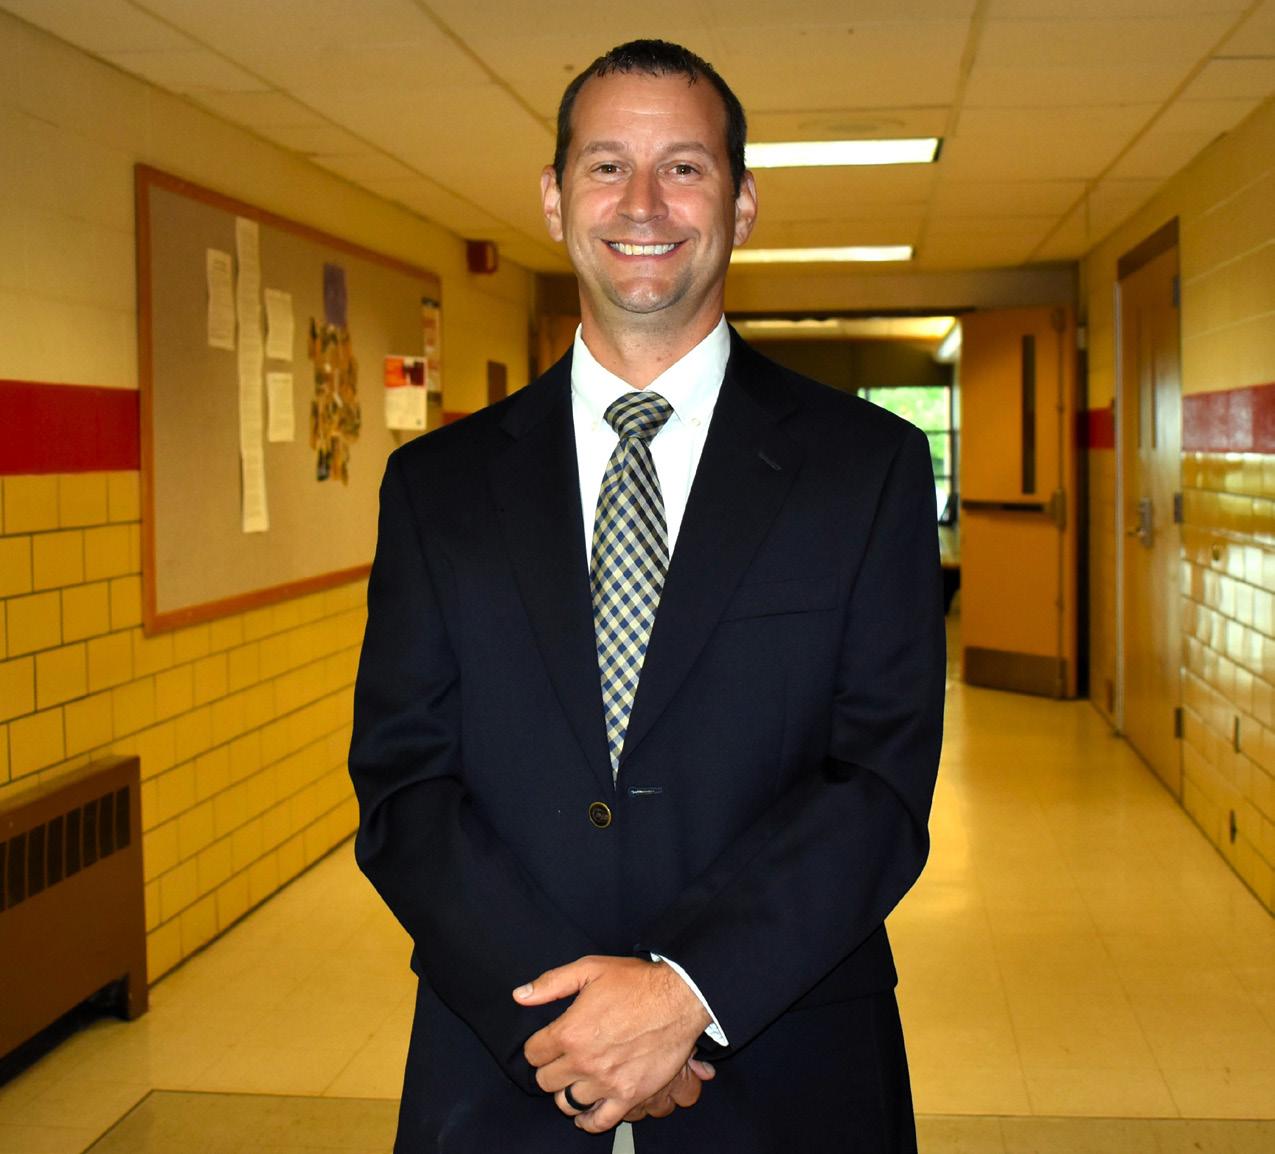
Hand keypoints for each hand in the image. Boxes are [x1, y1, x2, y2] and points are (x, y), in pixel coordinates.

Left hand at [513, 956, 712, 1131]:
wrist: (679, 999)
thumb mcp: (590, 969)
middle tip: (562, 1059)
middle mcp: (584, 1062)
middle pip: (546, 1081)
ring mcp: (607, 1082)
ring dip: (567, 1091)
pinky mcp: (629, 1096)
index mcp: (570, 1032)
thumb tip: (520, 996)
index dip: (537, 1047)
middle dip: (550, 1068)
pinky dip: (588, 1119)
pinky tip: (587, 1109)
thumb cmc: (636, 982)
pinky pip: (599, 1121)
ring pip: (567, 1103)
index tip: (546, 1044)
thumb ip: (551, 983)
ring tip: (576, 1079)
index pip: (532, 1054)